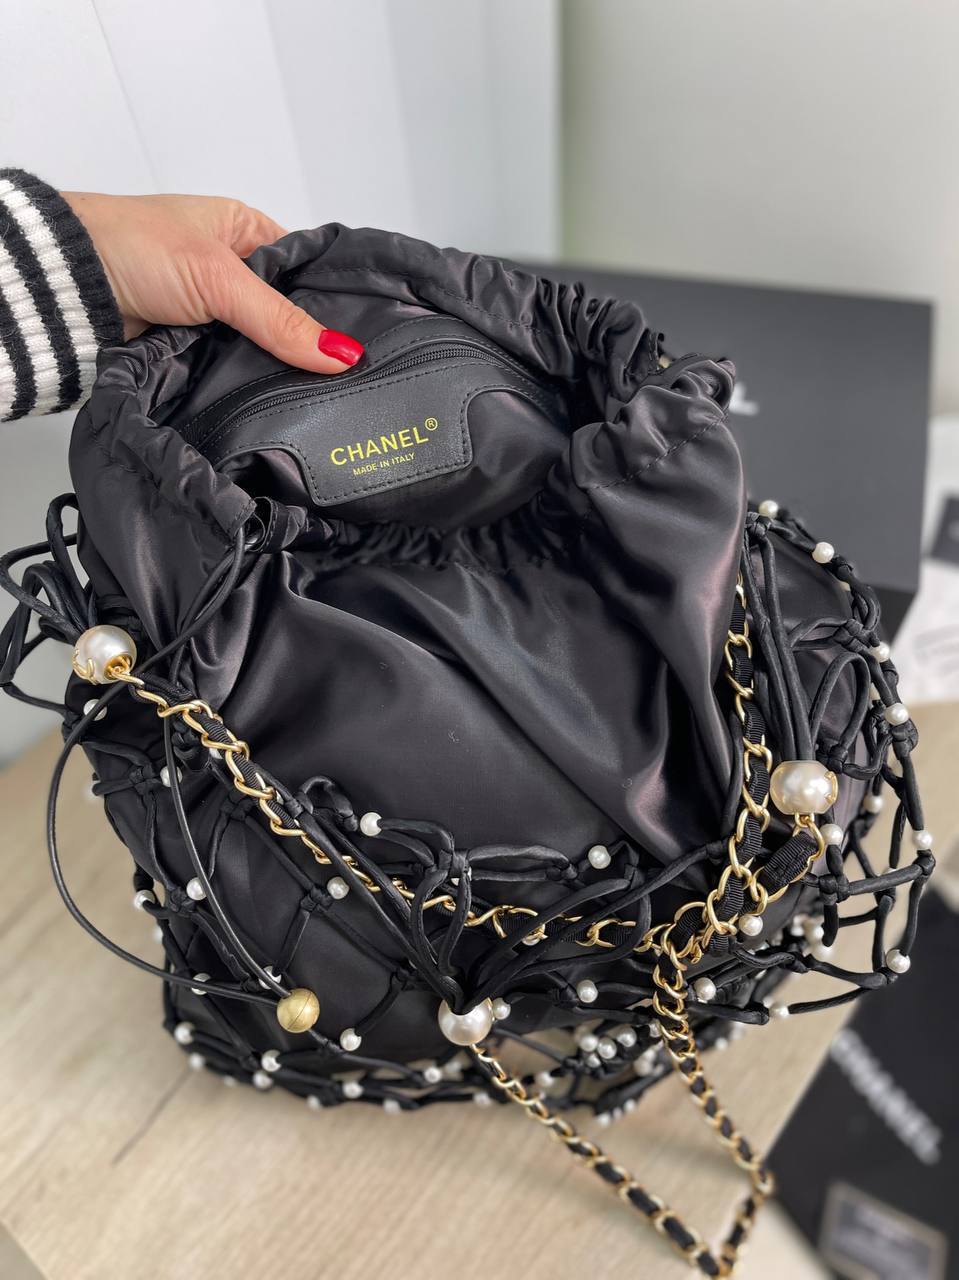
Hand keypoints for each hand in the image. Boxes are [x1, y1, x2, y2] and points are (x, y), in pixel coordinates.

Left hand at [62, 192, 362, 372]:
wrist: (69, 288)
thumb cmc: (135, 248)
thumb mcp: (222, 278)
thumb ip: (281, 320)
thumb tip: (343, 354)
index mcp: (246, 231)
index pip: (307, 267)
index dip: (333, 300)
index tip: (363, 336)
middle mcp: (233, 269)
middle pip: (287, 313)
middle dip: (306, 342)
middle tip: (344, 375)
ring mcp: (213, 311)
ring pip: (261, 345)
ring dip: (274, 366)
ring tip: (317, 392)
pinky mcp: (194, 347)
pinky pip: (233, 369)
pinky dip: (245, 381)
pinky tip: (273, 398)